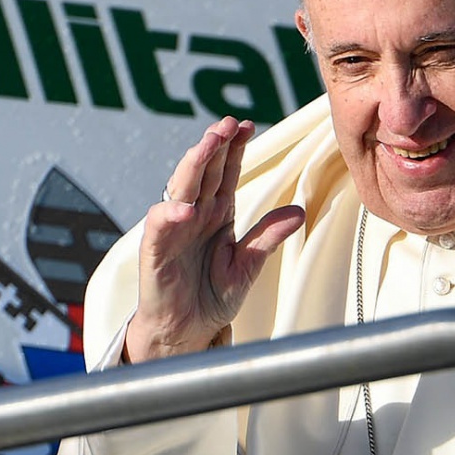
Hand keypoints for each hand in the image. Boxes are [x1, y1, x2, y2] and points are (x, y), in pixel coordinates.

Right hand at [124, 117, 305, 362]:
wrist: (187, 331)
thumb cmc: (213, 296)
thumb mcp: (248, 265)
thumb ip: (268, 237)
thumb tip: (298, 211)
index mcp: (217, 214)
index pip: (226, 173)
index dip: (235, 149)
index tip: (248, 125)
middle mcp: (194, 215)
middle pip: (204, 172)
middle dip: (215, 146)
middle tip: (228, 123)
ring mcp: (173, 230)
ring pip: (181, 189)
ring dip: (193, 165)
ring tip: (208, 143)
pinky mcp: (156, 252)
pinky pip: (160, 228)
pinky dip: (171, 215)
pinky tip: (187, 208)